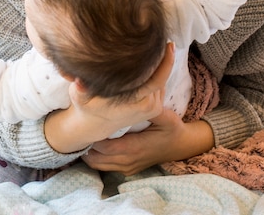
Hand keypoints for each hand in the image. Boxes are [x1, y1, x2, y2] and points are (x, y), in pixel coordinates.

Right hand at [44, 42, 174, 153]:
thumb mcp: (79, 98)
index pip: (157, 79)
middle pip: (162, 77)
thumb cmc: (87, 107)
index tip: (169, 44)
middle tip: (164, 40)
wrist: (96, 124)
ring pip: (161, 81)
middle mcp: (148, 106)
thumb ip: (79, 90)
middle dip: (164, 59)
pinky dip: (158, 74)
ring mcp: (153, 108)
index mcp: (135, 102)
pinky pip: (160, 86)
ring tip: (157, 48)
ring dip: (160, 67)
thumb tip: (78, 82)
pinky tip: (152, 62)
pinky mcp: (155, 108)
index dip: (166, 62)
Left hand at [82, 109, 214, 174]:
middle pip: (95, 158)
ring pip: (97, 164)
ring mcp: (127, 167)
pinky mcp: (127, 169)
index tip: (86, 122)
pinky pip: (104, 166)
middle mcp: (128, 161)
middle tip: (81, 126)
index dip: (92, 136)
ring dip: (88, 151)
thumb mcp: (166, 117)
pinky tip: (95, 141)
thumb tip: (137, 94)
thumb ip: (150, 108)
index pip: (103, 147)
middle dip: (86, 143)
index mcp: (134, 148)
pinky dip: (96, 156)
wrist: (182, 146)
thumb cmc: (172, 129)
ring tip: (86, 133)